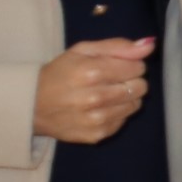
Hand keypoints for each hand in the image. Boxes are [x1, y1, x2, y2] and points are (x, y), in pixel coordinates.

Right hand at [34, 38, 153, 144]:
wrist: (31, 105)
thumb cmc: (59, 73)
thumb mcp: (83, 51)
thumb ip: (118, 47)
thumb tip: (150, 45)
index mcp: (91, 72)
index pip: (137, 67)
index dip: (131, 64)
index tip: (117, 66)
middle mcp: (94, 98)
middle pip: (140, 87)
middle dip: (131, 81)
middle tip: (112, 80)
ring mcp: (95, 120)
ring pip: (135, 105)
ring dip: (125, 97)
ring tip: (105, 93)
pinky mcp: (96, 135)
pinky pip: (123, 121)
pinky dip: (116, 113)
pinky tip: (99, 108)